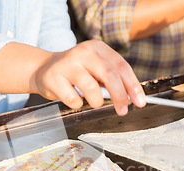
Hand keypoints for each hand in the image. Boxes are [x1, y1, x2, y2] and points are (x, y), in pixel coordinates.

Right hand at [30, 40, 145, 115]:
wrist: (43, 68)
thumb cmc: (76, 72)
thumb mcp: (96, 69)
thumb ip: (113, 80)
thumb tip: (133, 98)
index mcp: (97, 48)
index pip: (121, 66)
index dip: (133, 86)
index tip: (140, 102)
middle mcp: (83, 52)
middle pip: (109, 75)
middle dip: (120, 96)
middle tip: (122, 109)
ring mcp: (67, 63)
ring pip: (91, 88)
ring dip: (97, 101)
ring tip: (93, 101)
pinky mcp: (53, 77)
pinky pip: (73, 99)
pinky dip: (77, 104)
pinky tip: (73, 98)